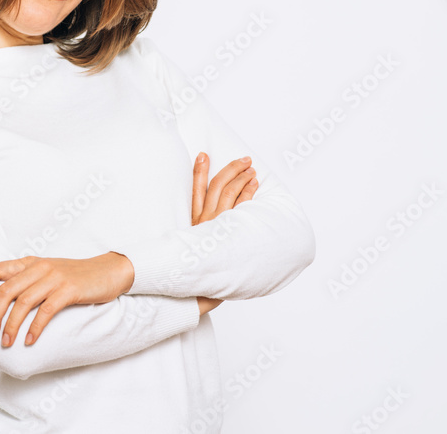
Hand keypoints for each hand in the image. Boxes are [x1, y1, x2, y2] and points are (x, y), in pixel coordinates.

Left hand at [0, 251, 131, 346]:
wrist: (108, 271)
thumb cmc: (75, 277)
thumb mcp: (48, 274)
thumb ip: (27, 283)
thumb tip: (1, 306)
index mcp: (30, 262)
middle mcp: (40, 267)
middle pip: (6, 290)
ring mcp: (55, 277)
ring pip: (23, 302)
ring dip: (11, 325)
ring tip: (6, 342)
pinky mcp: (70, 290)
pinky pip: (47, 310)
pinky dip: (35, 327)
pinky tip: (30, 340)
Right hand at [192, 152, 257, 314]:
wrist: (197, 292)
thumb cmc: (199, 274)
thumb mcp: (192, 250)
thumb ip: (199, 237)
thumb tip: (204, 228)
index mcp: (193, 223)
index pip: (195, 190)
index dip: (198, 171)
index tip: (203, 155)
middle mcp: (204, 221)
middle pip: (216, 186)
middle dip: (229, 169)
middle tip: (243, 159)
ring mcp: (216, 225)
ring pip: (229, 192)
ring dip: (241, 177)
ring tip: (251, 169)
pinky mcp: (228, 231)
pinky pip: (241, 206)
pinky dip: (248, 192)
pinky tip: (254, 184)